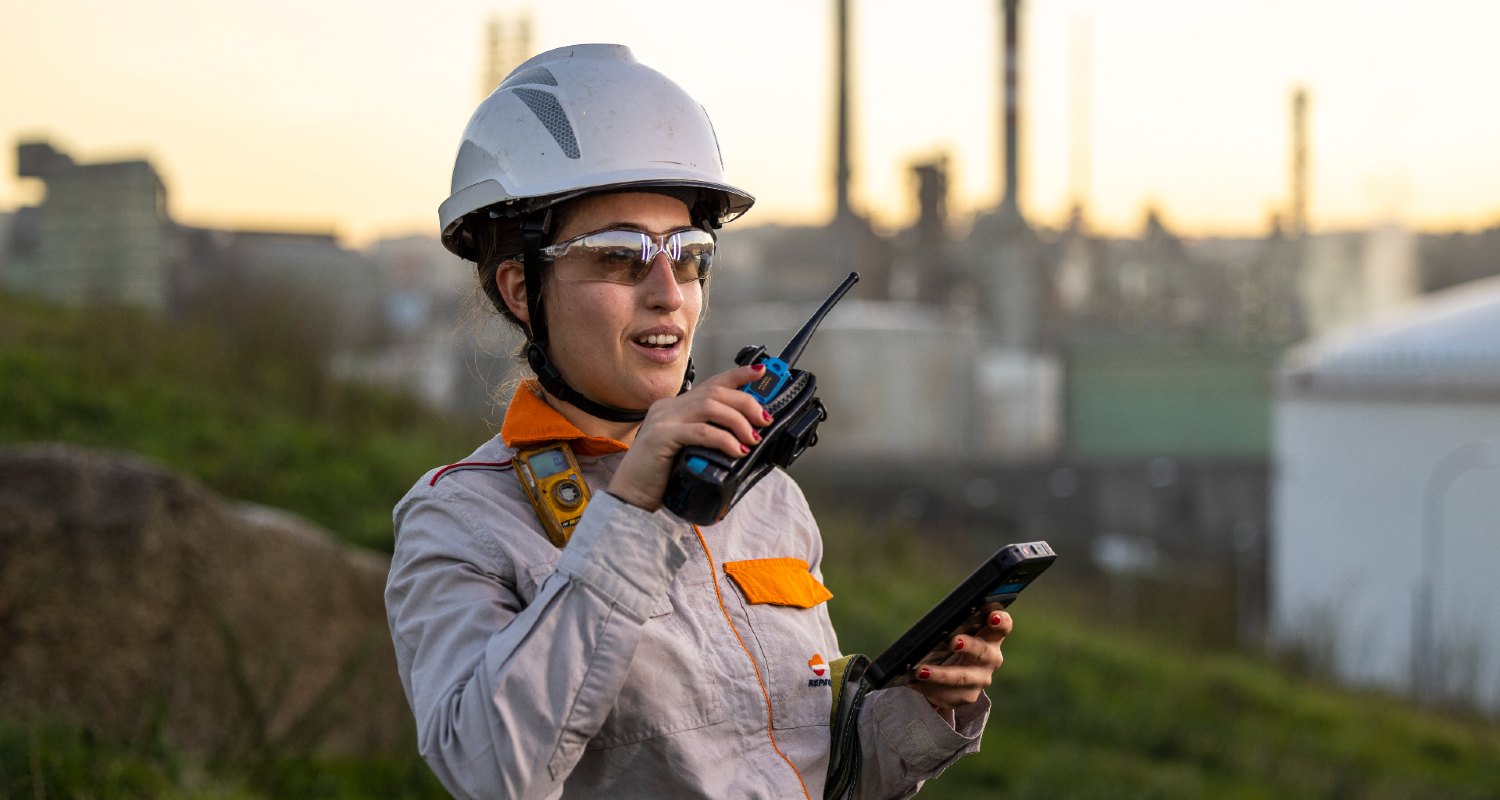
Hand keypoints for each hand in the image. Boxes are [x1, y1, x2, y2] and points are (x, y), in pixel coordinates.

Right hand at [607, 363, 771, 511]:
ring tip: (752, 438)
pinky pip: (699, 431)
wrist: (630, 498)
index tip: (760, 371)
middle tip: (764, 420)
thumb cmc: (661, 478)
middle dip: (746, 402)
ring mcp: (663, 420)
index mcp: (674, 407)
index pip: (711, 384)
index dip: (738, 375)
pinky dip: (723, 439)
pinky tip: (736, 450)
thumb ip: (708, 438)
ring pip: (710, 406)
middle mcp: (668, 408)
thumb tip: (747, 437)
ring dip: (738, 420)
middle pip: (715, 392)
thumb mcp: (690, 451)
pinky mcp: (661, 438)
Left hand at [905, 605, 1011, 710]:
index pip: (1003, 626)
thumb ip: (952, 626)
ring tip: (920, 671)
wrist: (951, 674)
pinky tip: (915, 683)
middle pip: (983, 652)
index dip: (1000, 621)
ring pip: (962, 677)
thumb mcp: (955, 632)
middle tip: (953, 641)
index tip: (992, 616)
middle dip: (968, 646)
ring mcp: (981, 679)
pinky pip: (949, 694)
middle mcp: (991, 658)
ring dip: (941, 674)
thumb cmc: (952, 644)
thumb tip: (934, 627)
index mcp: (991, 636)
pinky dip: (930, 688)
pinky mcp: (968, 696)